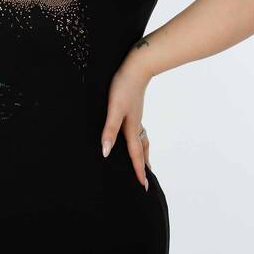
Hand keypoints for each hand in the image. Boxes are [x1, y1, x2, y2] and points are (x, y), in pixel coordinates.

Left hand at [100, 60, 152, 189]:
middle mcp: (136, 124)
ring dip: (143, 151)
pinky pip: (138, 129)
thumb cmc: (124, 86)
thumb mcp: (114, 109)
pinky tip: (133, 133)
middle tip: (146, 179)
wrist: (137, 66)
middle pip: (142, 149)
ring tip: (144, 160)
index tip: (143, 187)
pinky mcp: (133, 107)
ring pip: (141, 138)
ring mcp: (135, 115)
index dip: (137, 170)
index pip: (135, 154)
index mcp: (131, 127)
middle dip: (143, 165)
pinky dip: (138, 137)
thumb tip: (106, 153)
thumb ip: (110, 130)